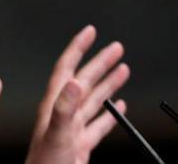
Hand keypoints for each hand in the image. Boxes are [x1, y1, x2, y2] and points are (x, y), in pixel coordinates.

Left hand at [26, 26, 129, 163]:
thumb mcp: (55, 135)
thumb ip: (63, 109)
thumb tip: (75, 82)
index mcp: (55, 106)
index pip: (67, 68)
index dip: (78, 48)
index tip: (90, 31)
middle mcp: (63, 114)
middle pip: (85, 81)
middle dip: (101, 62)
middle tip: (117, 47)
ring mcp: (73, 130)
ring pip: (94, 101)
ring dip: (109, 84)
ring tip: (123, 70)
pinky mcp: (81, 147)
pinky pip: (99, 126)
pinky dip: (111, 115)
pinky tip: (120, 108)